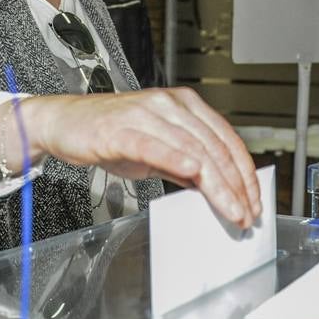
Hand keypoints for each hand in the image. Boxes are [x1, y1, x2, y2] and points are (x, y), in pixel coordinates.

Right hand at [21, 88, 261, 228]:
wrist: (64, 122)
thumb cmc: (109, 133)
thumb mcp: (157, 150)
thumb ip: (187, 166)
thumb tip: (217, 189)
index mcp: (184, 105)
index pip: (226, 139)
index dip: (244, 172)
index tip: (254, 200)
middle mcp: (169, 104)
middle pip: (214, 147)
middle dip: (235, 185)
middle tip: (246, 213)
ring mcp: (146, 114)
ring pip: (192, 149)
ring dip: (216, 184)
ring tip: (229, 209)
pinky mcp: (121, 128)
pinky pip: (154, 144)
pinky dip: (176, 158)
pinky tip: (193, 174)